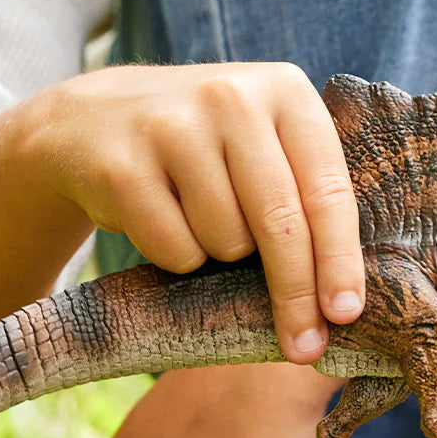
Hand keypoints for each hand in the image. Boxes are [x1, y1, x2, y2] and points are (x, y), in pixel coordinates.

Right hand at [26, 62, 363, 363]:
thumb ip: (308, 190)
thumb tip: (344, 296)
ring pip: (226, 241)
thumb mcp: (263, 140)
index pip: (327, 189)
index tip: (346, 314)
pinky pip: (175, 250)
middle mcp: (232, 97)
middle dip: (295, 294)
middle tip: (304, 347)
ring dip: (221, 255)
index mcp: (285, 90)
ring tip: (201, 219)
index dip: (340, 259)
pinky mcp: (123, 165)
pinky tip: (162, 218)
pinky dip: (177, 256)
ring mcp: (173, 127)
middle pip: (281, 223)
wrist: (90, 122)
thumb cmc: (206, 148)